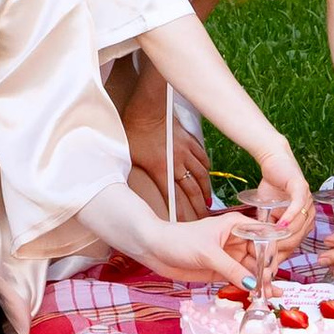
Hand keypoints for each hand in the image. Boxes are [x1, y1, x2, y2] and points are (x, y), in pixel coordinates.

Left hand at [120, 58, 214, 215]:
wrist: (148, 107)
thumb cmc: (134, 131)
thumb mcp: (129, 157)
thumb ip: (134, 173)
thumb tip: (125, 188)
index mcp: (162, 170)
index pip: (176, 198)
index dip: (183, 214)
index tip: (187, 226)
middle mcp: (178, 163)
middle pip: (194, 190)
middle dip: (199, 208)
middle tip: (203, 220)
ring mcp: (187, 151)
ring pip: (201, 174)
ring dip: (205, 190)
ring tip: (207, 202)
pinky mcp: (190, 140)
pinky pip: (202, 157)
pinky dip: (205, 168)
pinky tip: (205, 173)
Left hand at [130, 208, 260, 295]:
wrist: (155, 249)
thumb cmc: (179, 240)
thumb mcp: (208, 253)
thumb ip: (231, 269)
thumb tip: (253, 284)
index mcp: (237, 225)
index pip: (264, 237)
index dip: (271, 253)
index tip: (270, 270)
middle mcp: (237, 240)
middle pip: (261, 256)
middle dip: (267, 271)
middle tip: (268, 288)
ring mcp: (230, 256)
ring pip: (252, 270)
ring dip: (261, 283)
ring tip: (270, 296)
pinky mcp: (222, 270)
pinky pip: (240, 279)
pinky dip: (249, 288)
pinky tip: (259, 297)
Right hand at [251, 142, 314, 249]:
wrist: (273, 160)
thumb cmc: (271, 187)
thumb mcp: (266, 214)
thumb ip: (266, 230)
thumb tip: (261, 252)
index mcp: (303, 222)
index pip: (294, 244)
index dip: (280, 255)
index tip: (268, 266)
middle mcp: (309, 214)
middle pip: (297, 239)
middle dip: (280, 249)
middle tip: (265, 255)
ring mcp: (308, 202)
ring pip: (298, 225)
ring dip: (283, 235)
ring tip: (268, 243)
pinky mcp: (302, 189)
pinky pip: (298, 207)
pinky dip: (288, 217)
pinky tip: (280, 225)